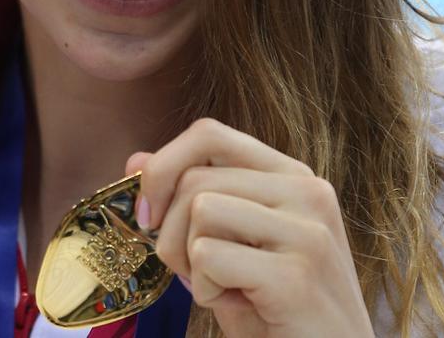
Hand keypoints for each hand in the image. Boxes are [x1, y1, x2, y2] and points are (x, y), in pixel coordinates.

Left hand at [125, 118, 375, 337]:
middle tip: (193, 272)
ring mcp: (307, 230)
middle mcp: (307, 191)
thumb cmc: (277, 309)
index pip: (209, 133)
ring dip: (191, 262)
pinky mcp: (295, 274)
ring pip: (200, 210)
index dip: (163, 167)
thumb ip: (191, 199)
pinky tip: (240, 306)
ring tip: (225, 288)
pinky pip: (208, 256)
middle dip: (170, 232)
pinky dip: (206, 290)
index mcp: (294, 176)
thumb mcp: (232, 246)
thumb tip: (136, 159)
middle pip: (195, 178)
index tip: (149, 214)